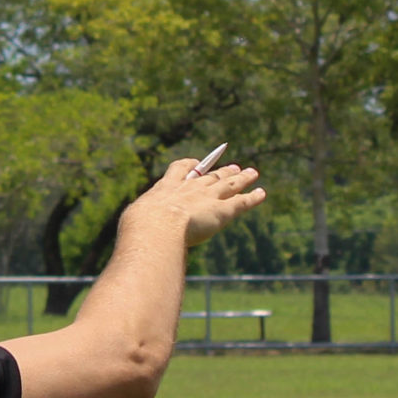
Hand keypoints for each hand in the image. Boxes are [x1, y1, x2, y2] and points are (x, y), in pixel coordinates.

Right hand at [123, 157, 265, 250]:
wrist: (157, 226)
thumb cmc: (140, 226)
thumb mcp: (137, 220)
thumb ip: (143, 222)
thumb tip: (136, 234)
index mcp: (168, 188)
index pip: (180, 169)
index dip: (190, 165)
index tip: (196, 163)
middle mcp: (190, 188)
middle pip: (211, 175)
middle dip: (223, 171)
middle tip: (234, 167)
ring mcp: (208, 197)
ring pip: (229, 184)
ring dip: (242, 178)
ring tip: (252, 173)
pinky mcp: (223, 211)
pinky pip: (241, 202)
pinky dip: (252, 197)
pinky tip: (261, 193)